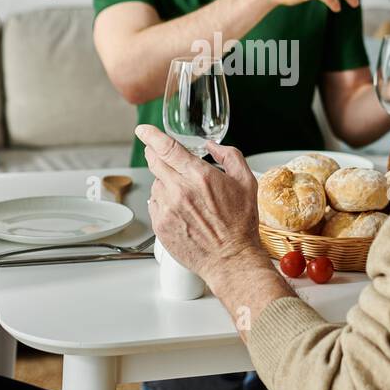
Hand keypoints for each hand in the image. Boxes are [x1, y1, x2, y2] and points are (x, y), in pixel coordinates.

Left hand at [135, 124, 268, 289]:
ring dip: (164, 182)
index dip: (151, 135)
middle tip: (164, 157)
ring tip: (185, 196)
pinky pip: (154, 204)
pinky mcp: (160, 225)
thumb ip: (230, 156)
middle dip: (156, 155)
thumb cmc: (240, 224)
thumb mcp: (246, 182)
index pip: (166, 147)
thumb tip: (212, 146)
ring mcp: (167, 209)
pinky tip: (180, 210)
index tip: (143, 130)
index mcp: (199, 176)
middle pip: (154, 162)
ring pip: (155, 183)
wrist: (230, 259)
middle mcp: (179, 190)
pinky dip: (163, 202)